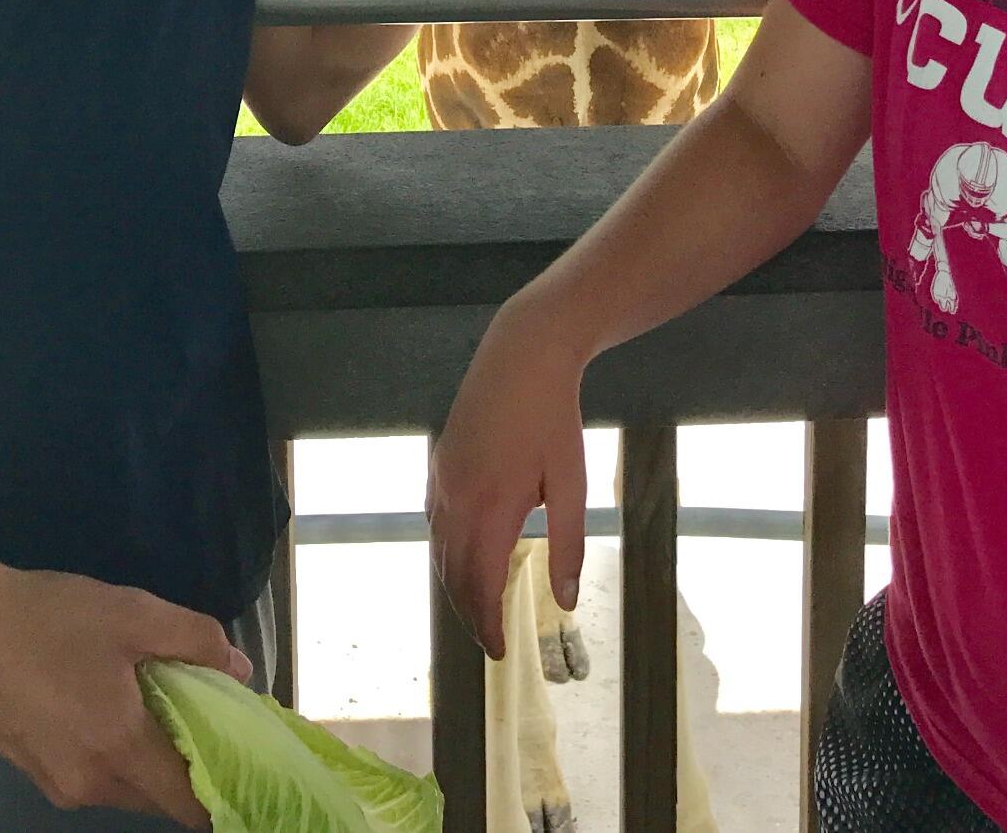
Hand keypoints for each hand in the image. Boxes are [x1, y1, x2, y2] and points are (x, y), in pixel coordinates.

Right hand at [0, 562, 248, 821]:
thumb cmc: (48, 620)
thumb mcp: (132, 613)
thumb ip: (194, 640)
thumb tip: (239, 670)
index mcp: (119, 753)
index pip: (186, 803)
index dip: (220, 786)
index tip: (242, 757)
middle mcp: (88, 786)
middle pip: (155, 796)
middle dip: (183, 764)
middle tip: (200, 709)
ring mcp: (54, 783)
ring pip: (122, 786)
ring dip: (145, 755)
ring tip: (153, 694)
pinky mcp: (30, 768)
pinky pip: (90, 773)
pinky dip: (111, 750)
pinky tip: (104, 698)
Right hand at [429, 299, 587, 661]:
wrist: (523, 354)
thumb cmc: (555, 419)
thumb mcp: (571, 485)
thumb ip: (567, 546)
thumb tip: (566, 602)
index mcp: (491, 509)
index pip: (481, 587)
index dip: (488, 625)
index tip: (502, 652)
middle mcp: (457, 499)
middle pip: (453, 575)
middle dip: (470, 613)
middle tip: (491, 639)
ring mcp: (443, 479)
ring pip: (439, 549)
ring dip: (455, 585)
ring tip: (478, 608)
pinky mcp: (440, 461)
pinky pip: (435, 520)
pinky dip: (445, 550)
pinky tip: (462, 556)